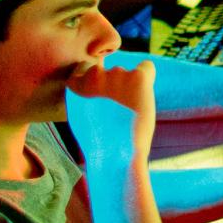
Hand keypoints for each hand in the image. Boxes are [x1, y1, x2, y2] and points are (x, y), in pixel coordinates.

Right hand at [67, 59, 157, 175]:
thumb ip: (85, 96)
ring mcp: (116, 74)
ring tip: (128, 111)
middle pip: (109, 71)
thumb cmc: (100, 142)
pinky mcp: (137, 77)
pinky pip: (146, 67)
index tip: (100, 99)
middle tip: (117, 110)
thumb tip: (94, 82)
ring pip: (127, 73)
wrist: (116, 155)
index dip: (96, 84)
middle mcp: (93, 76)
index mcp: (74, 86)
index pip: (85, 68)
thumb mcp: (82, 117)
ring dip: (130, 87)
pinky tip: (143, 96)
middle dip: (115, 86)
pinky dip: (147, 77)